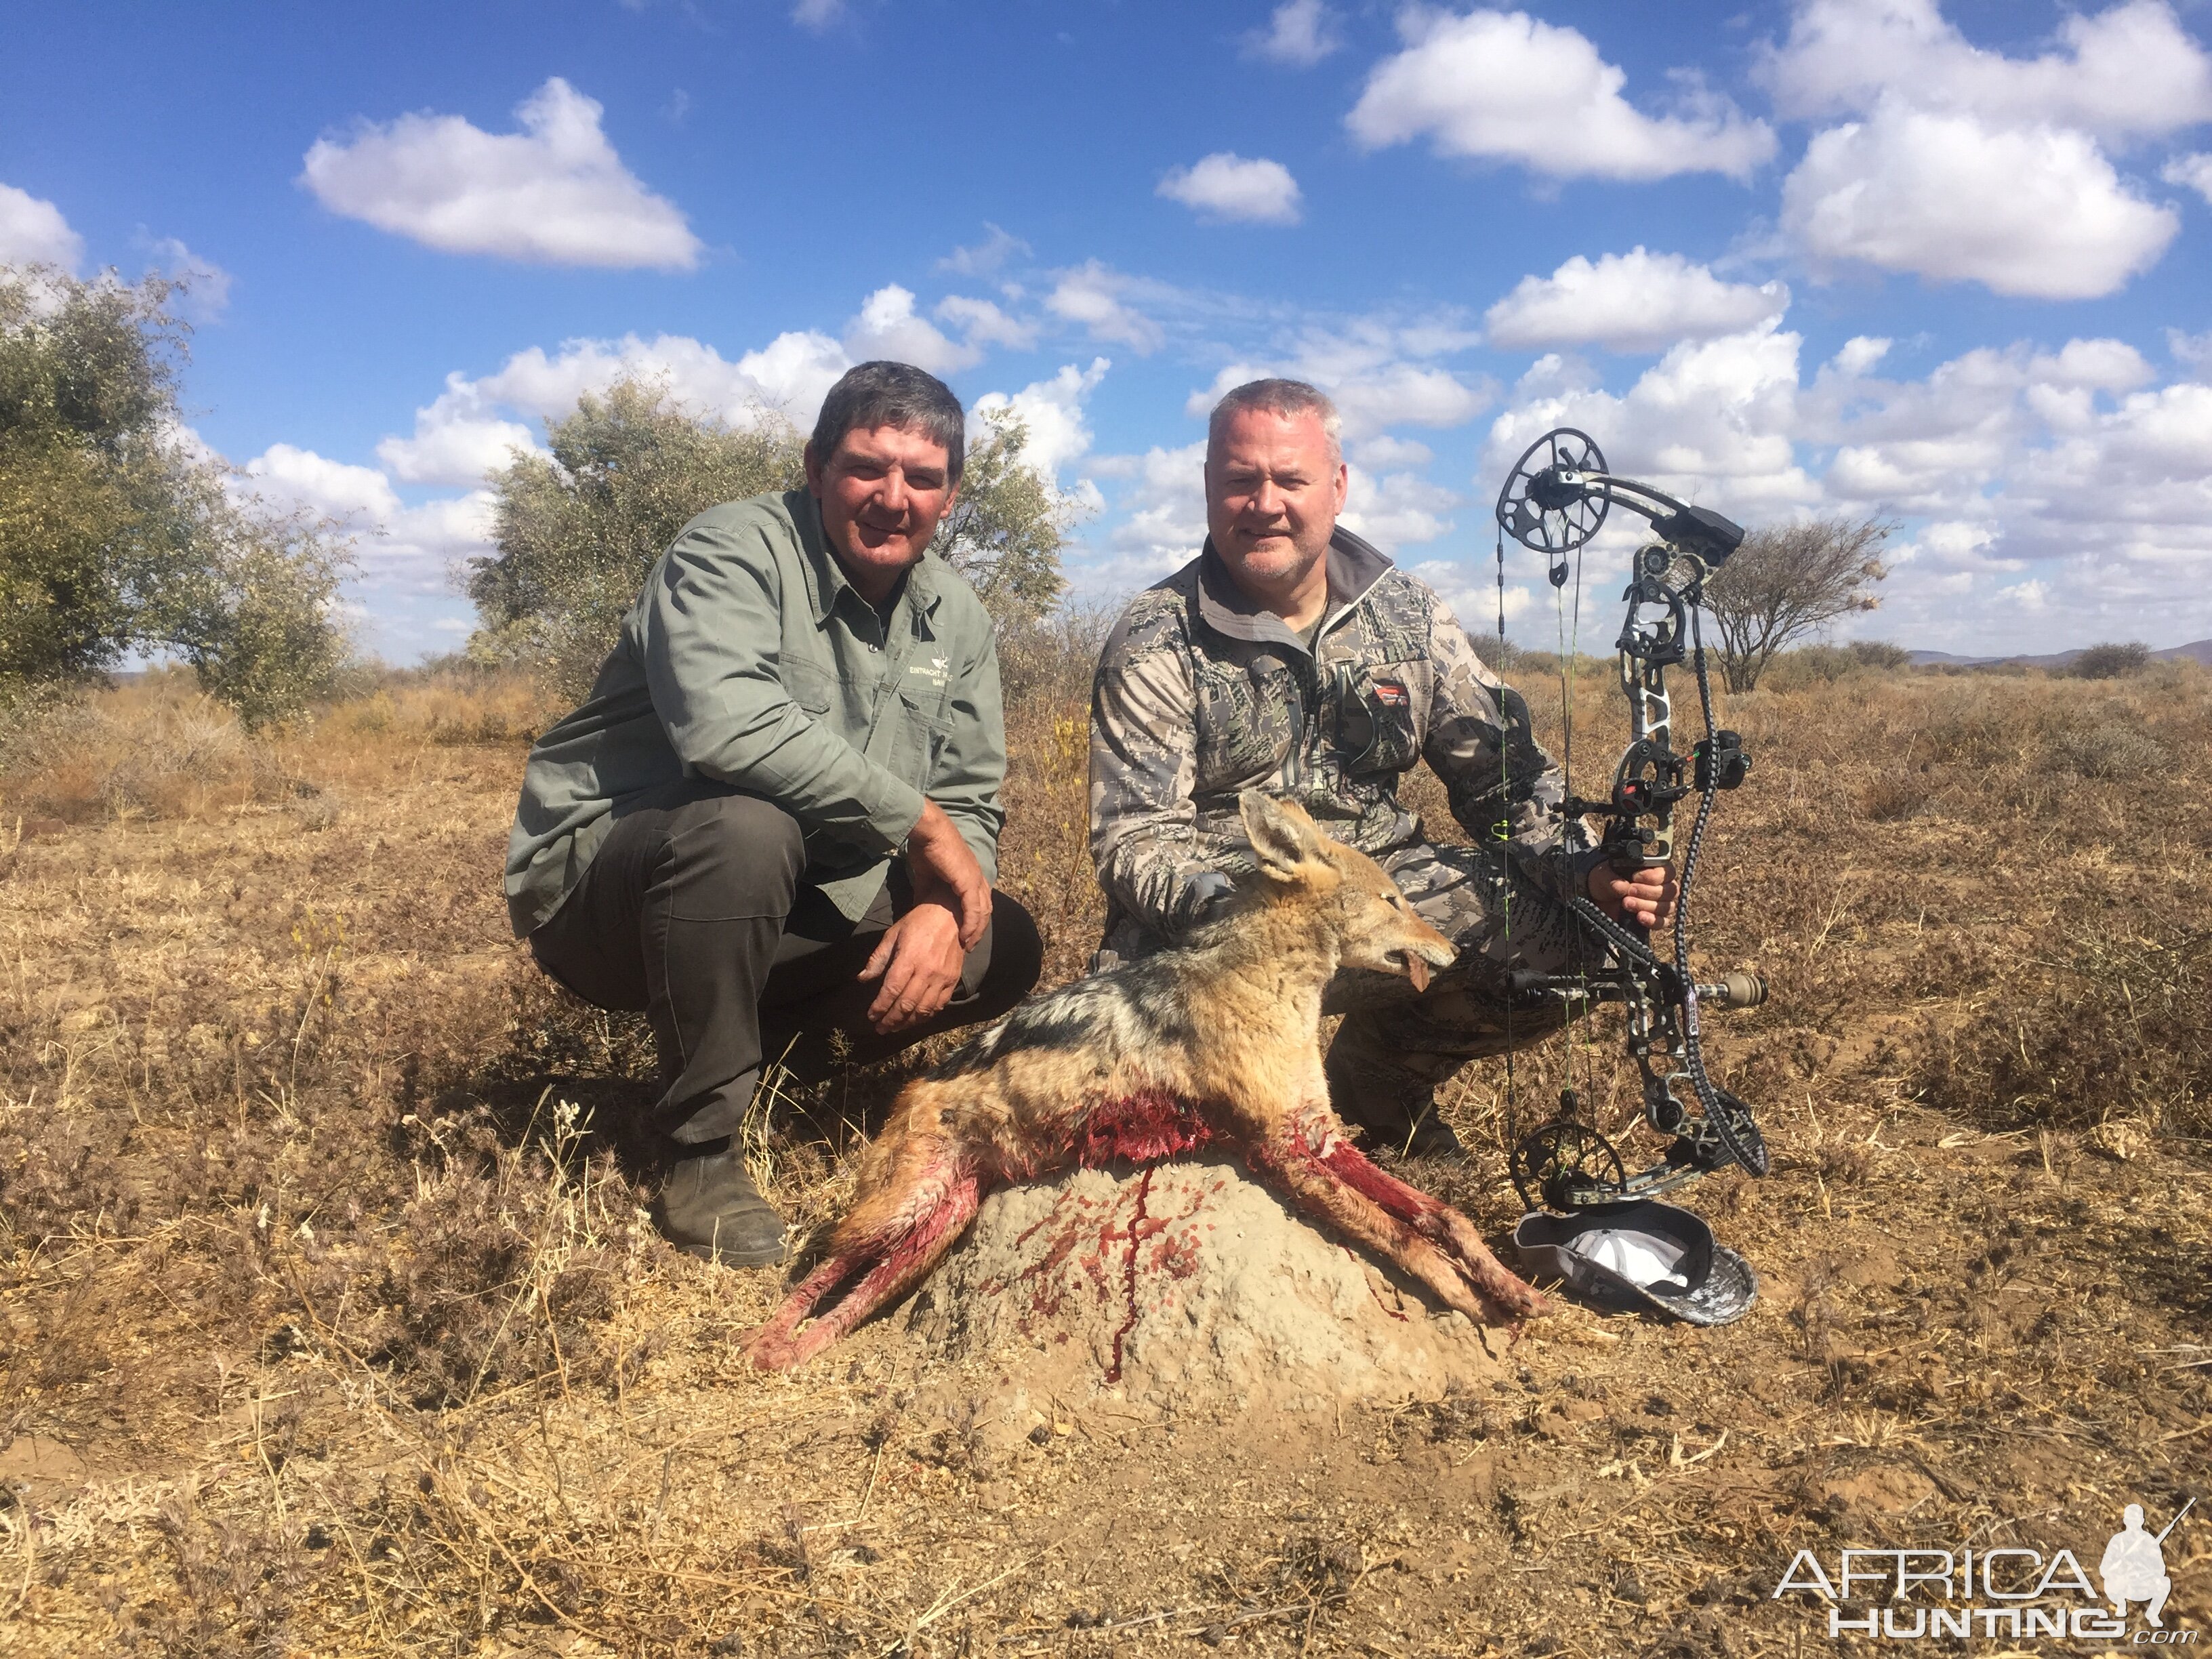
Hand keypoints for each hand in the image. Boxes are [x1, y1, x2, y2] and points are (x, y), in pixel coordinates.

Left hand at [858, 902, 966, 1034]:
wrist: (950, 914)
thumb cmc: (918, 923)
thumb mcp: (892, 934)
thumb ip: (877, 959)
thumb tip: (862, 979)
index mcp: (908, 959)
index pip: (891, 991)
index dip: (880, 1007)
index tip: (871, 1016)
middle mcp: (926, 971)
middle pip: (906, 1005)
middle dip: (891, 1020)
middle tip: (881, 1029)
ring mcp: (942, 978)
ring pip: (923, 1009)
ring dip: (908, 1023)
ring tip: (895, 1028)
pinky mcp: (953, 980)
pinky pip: (939, 1005)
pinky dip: (926, 1016)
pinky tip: (916, 1019)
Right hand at [905, 800, 991, 947]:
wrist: (928, 832)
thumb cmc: (926, 848)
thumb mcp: (927, 876)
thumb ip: (926, 893)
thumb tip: (919, 908)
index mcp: (970, 874)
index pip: (978, 901)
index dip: (974, 919)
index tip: (965, 935)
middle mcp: (977, 877)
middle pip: (985, 909)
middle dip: (978, 929)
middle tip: (969, 945)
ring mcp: (975, 879)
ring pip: (983, 911)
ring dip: (977, 931)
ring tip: (968, 946)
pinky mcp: (969, 882)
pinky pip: (974, 909)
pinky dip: (971, 925)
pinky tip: (965, 937)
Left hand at [1588, 859, 1677, 930]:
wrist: (1596, 899)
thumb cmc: (1605, 880)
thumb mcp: (1603, 875)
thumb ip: (1611, 878)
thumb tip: (1622, 886)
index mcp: (1654, 869)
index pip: (1668, 872)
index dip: (1654, 876)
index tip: (1635, 877)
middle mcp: (1662, 886)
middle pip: (1670, 891)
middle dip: (1648, 892)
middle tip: (1629, 891)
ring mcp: (1660, 904)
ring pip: (1666, 907)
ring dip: (1646, 905)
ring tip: (1626, 903)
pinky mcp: (1654, 919)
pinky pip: (1662, 922)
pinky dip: (1652, 920)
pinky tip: (1640, 917)